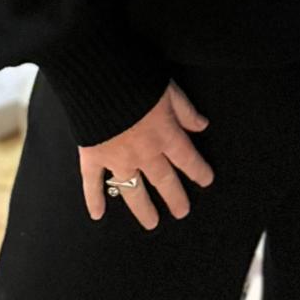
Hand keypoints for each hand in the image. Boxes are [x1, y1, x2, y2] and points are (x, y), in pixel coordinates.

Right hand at [79, 82, 213, 229]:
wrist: (100, 77)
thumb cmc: (137, 78)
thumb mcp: (170, 90)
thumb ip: (185, 111)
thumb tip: (202, 125)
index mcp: (165, 134)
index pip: (187, 158)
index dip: (198, 170)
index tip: (206, 181)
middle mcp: (144, 152)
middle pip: (163, 180)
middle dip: (175, 197)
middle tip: (182, 212)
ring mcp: (117, 159)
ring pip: (133, 190)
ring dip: (143, 208)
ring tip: (152, 223)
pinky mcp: (93, 157)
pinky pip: (93, 184)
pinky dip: (94, 199)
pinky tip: (98, 214)